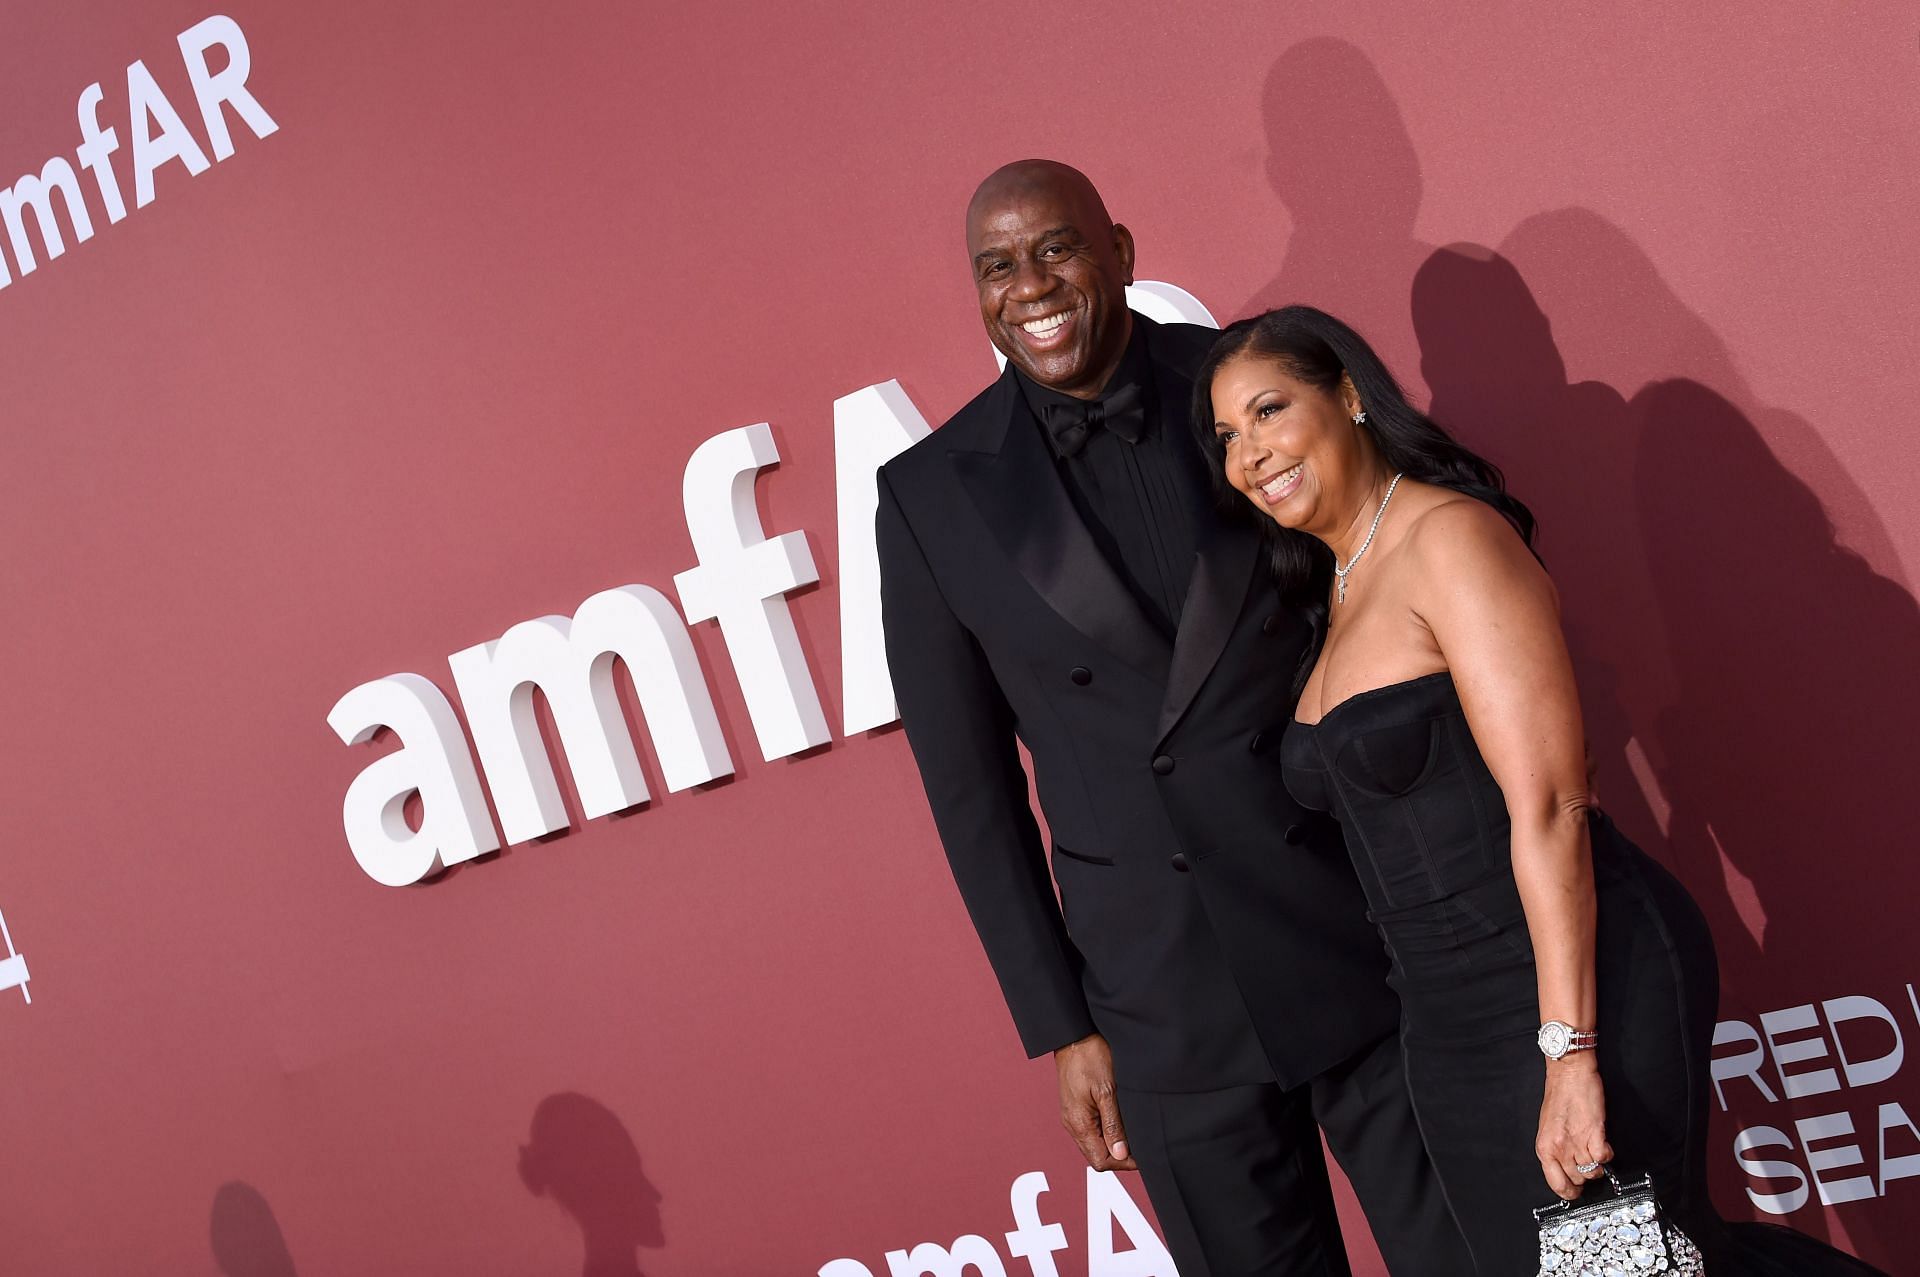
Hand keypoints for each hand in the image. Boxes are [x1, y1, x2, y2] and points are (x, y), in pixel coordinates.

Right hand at [1055, 1033, 1135, 1171]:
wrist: (1074, 1037)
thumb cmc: (1090, 1058)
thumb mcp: (1107, 1091)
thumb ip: (1113, 1125)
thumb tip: (1121, 1154)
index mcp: (1079, 1124)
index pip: (1101, 1161)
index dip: (1123, 1162)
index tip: (1143, 1154)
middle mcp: (1073, 1124)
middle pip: (1097, 1156)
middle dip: (1120, 1155)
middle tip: (1142, 1145)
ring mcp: (1073, 1117)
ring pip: (1095, 1144)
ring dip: (1114, 1143)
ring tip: (1133, 1132)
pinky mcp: (1076, 1108)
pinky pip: (1091, 1130)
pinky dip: (1107, 1132)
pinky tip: (1120, 1121)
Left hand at [1537, 1057, 1611, 1198]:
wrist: (1569, 1073)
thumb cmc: (1559, 1097)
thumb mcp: (1548, 1128)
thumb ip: (1555, 1150)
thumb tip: (1565, 1169)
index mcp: (1544, 1148)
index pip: (1556, 1185)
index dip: (1569, 1192)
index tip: (1576, 1191)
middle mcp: (1559, 1148)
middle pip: (1577, 1180)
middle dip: (1585, 1175)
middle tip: (1586, 1160)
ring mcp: (1576, 1142)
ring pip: (1593, 1171)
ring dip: (1597, 1163)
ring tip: (1594, 1148)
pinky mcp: (1594, 1134)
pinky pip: (1604, 1158)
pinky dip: (1607, 1154)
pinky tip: (1603, 1143)